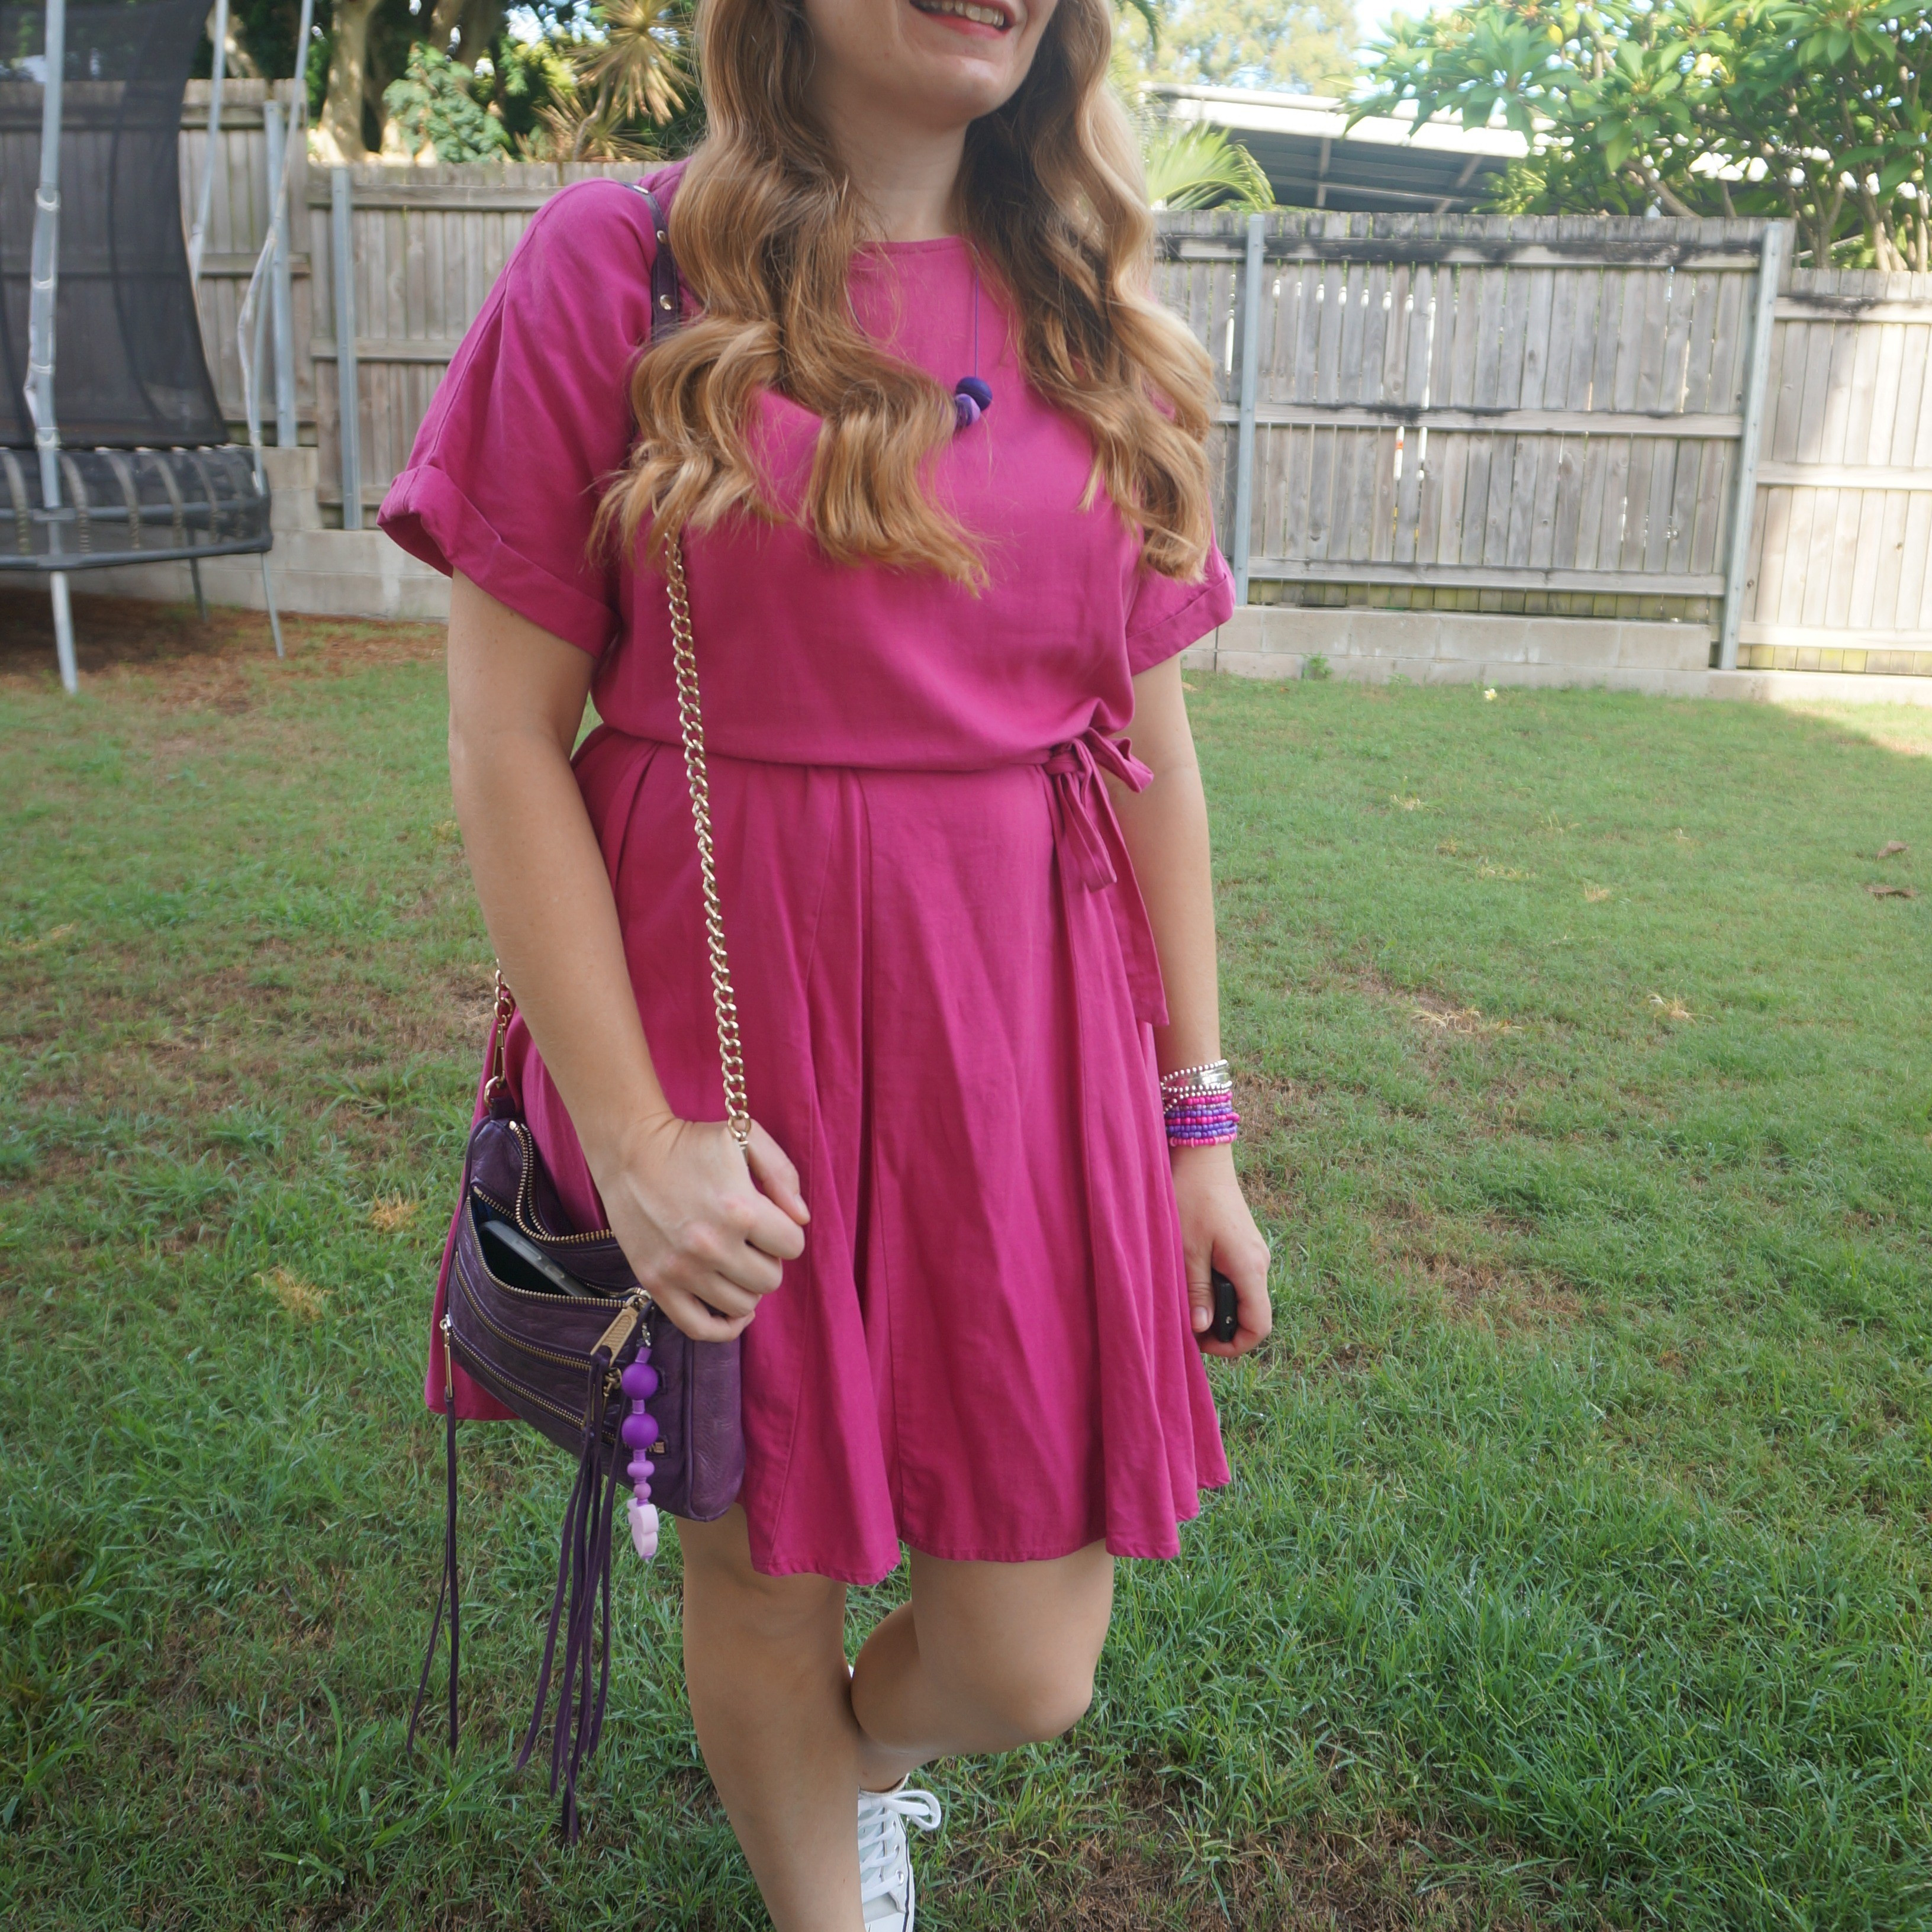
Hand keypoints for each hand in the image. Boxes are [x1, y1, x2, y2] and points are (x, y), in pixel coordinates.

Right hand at [591, 1113, 809, 1342]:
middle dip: (767, 1259)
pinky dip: (724, 1327)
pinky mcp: (656, 1283)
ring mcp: (681, 1269)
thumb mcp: (745, 1137)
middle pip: (769, 1279)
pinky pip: (700, 1328)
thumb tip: (801, 1219)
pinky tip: (734, 1312)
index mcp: (739, 1209)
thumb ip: (783, 1173)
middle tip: (750, 1240)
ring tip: (735, 1262)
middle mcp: (711, 1246)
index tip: (770, 1221)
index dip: (786, 1233)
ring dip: (746, 1286)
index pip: (792, 1246)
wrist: (630, 1151)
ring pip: (741, 1305)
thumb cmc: (691, 1142)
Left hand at [1171, 1143, 1270, 1358]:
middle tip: (1187, 1322)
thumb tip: (1203, 1328)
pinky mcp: (1244, 1244)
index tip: (1201, 1342)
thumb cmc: (1191, 1199)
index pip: (1259, 1326)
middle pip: (1252, 1314)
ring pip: (1244, 1296)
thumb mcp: (1186, 1249)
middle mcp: (1259, 1262)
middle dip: (1222, 1327)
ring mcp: (1254, 1252)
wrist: (1202, 1157)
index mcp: (1250, 1267)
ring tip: (1186, 1298)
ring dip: (1218, 1305)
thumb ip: (1196, 1291)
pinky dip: (1219, 1286)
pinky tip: (1193, 1276)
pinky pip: (1238, 1278)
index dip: (1233, 1345)